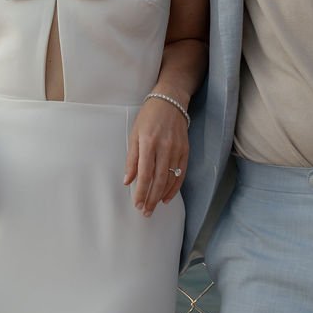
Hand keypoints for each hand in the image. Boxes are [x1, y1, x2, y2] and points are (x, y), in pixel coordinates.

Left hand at [124, 96, 189, 216]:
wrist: (170, 101)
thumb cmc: (149, 117)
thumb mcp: (135, 134)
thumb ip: (132, 159)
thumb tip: (128, 180)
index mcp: (148, 143)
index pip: (145, 173)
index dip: (141, 191)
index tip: (136, 204)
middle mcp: (164, 147)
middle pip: (159, 180)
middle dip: (151, 198)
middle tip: (146, 212)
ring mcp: (177, 149)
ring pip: (171, 179)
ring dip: (162, 196)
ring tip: (154, 206)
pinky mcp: (185, 150)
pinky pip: (181, 174)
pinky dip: (175, 187)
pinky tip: (167, 197)